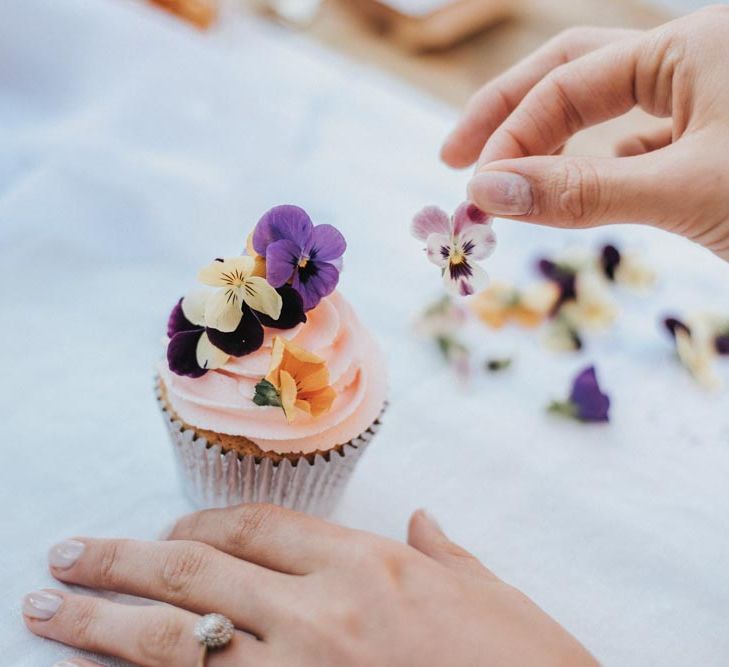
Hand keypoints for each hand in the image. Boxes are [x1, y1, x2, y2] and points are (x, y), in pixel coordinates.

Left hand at [23, 504, 595, 665]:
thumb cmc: (523, 660)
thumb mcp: (488, 592)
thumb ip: (445, 552)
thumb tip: (426, 525)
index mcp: (364, 564)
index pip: (258, 527)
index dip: (201, 524)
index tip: (165, 532)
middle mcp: (320, 612)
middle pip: (197, 572)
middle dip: (120, 562)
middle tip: (64, 556)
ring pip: (177, 643)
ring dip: (103, 624)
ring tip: (48, 611)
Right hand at [442, 7, 728, 260]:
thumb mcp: (682, 190)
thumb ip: (583, 191)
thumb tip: (485, 192)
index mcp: (688, 45)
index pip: (566, 85)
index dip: (511, 137)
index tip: (474, 190)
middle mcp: (693, 58)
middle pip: (574, 76)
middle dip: (511, 118)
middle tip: (455, 159)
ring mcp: (708, 96)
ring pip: (607, 108)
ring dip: (552, 141)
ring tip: (509, 175)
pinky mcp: (718, 141)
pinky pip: (645, 141)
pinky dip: (604, 165)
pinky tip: (590, 186)